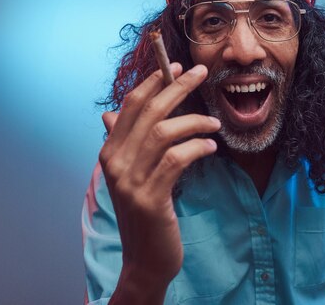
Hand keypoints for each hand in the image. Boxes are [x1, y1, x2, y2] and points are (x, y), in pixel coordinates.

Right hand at [99, 63, 220, 301]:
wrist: (145, 258)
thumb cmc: (144, 211)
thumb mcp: (131, 174)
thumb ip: (124, 143)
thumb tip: (110, 114)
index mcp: (110, 152)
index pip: (130, 106)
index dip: (153, 82)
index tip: (176, 67)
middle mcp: (115, 162)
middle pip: (148, 112)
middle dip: (176, 87)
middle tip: (201, 73)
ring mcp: (130, 181)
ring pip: (162, 133)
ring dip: (193, 121)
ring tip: (214, 123)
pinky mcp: (150, 199)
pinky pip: (175, 160)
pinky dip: (196, 148)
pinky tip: (210, 147)